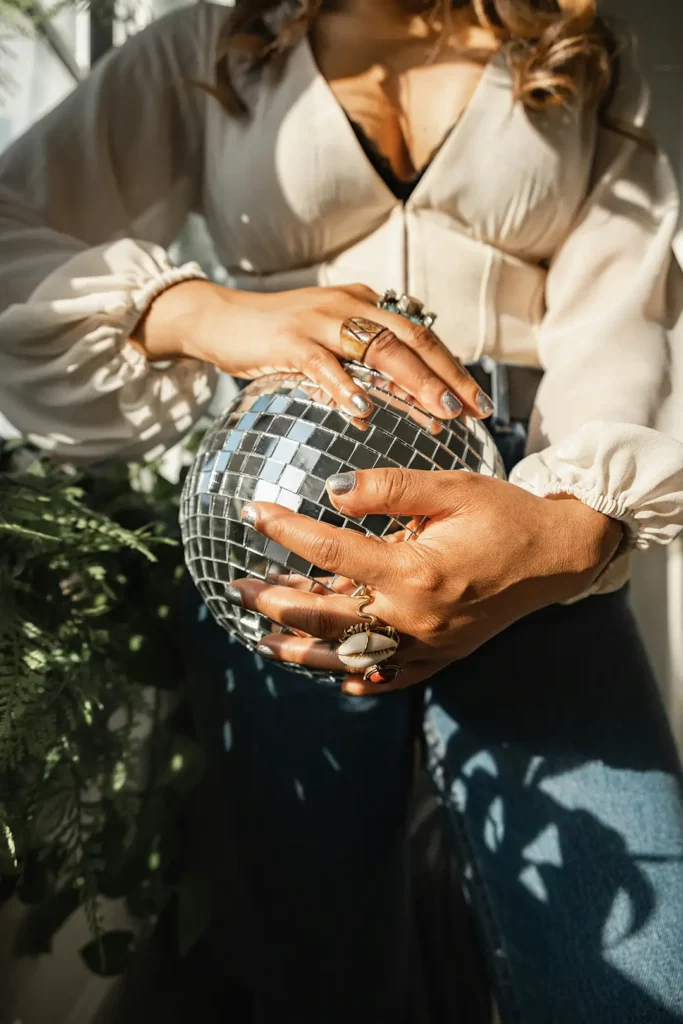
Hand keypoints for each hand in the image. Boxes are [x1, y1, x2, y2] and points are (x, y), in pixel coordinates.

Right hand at [133, 280, 491, 421]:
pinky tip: (364, 412)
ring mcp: (319, 321)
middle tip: (473, 411)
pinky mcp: (288, 341)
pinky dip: (346, 388)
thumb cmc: (278, 338)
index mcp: (364, 306)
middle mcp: (349, 306)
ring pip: (377, 349)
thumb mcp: (330, 342)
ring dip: (412, 382)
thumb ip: (367, 360)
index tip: (480, 403)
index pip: (421, 337)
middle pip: (411, 340)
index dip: (454, 368)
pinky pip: (323, 365)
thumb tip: (412, 391)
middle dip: (447, 377)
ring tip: (438, 413)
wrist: (219, 319)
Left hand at [230, 468, 622, 694]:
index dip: (285, 530)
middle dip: (276, 601)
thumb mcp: (451, 488)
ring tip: (264, 638)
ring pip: (350, 656)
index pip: (331, 550)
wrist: (558, 555)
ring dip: (302, 649)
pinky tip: (333, 674)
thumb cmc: (504, 515)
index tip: (253, 512)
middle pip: (327, 615)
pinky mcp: (442, 656)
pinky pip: (391, 677)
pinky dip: (359, 677)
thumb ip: (390, 488)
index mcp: (415, 571)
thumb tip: (332, 491)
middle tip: (238, 588)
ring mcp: (428, 645)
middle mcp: (415, 617)